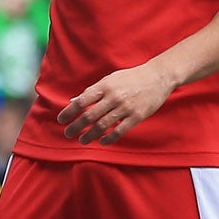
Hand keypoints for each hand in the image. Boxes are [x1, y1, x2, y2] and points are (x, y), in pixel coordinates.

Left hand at [58, 61, 177, 144]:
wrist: (157, 77)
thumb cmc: (131, 77)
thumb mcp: (110, 79)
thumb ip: (93, 91)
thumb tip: (74, 101)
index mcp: (105, 86)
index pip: (82, 101)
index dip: (69, 112)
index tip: (61, 120)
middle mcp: (113, 97)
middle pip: (89, 115)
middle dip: (76, 126)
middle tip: (68, 134)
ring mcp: (125, 107)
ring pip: (103, 125)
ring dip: (90, 135)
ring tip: (82, 140)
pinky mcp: (137, 116)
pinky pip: (119, 131)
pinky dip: (108, 138)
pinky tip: (102, 141)